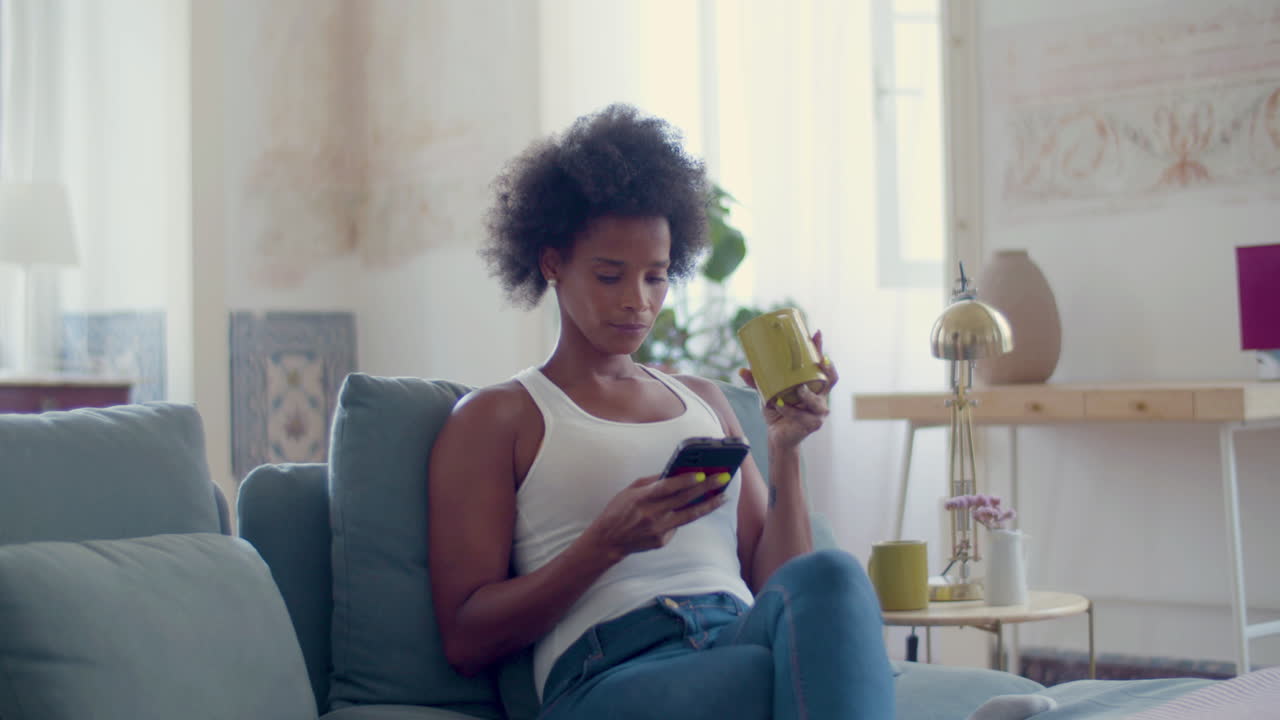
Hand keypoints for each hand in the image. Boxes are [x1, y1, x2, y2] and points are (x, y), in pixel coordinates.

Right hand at [585, 471, 730, 560]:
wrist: (609, 540)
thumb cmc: (618, 511)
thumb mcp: (630, 490)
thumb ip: (652, 482)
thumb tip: (674, 473)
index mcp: (642, 498)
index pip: (667, 488)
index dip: (685, 481)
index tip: (702, 474)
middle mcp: (652, 514)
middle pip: (684, 500)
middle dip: (706, 488)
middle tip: (723, 478)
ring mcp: (659, 530)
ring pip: (689, 515)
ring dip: (708, 505)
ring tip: (723, 497)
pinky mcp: (662, 540)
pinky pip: (678, 525)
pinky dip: (684, 516)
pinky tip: (690, 509)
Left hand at [738, 329, 838, 450]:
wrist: (777, 436)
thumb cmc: (777, 411)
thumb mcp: (767, 393)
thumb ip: (758, 382)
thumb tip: (742, 370)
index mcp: (813, 386)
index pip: (820, 365)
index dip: (820, 349)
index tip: (817, 333)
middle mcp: (820, 397)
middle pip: (830, 380)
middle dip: (827, 369)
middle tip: (818, 362)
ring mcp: (819, 411)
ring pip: (817, 400)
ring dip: (806, 395)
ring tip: (798, 390)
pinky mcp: (813, 424)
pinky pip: (803, 416)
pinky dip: (790, 410)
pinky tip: (780, 406)